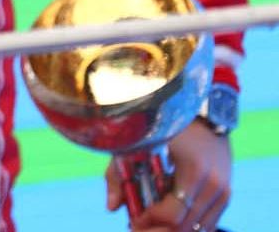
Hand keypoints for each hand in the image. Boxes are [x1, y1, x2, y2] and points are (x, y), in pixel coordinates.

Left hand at [108, 121, 230, 230]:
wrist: (204, 117)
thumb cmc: (166, 128)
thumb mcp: (139, 146)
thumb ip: (121, 174)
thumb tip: (112, 207)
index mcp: (193, 171)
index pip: (172, 214)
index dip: (149, 221)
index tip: (133, 220)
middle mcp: (213, 185)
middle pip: (184, 226)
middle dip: (157, 230)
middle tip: (137, 226)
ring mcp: (222, 192)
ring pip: (197, 229)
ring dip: (171, 230)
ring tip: (150, 223)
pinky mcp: (225, 196)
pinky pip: (207, 224)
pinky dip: (187, 226)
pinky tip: (167, 219)